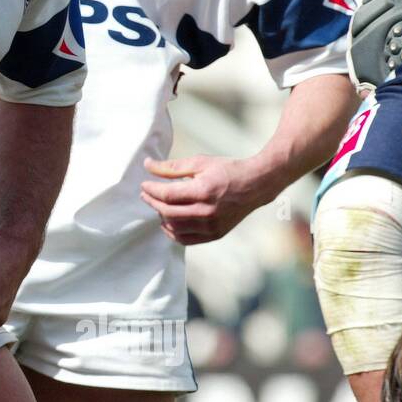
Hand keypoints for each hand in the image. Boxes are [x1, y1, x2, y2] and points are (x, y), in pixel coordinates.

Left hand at [140, 154, 267, 244]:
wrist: (257, 185)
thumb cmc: (228, 170)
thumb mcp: (200, 162)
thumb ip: (172, 167)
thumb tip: (147, 165)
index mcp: (204, 191)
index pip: (167, 195)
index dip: (151, 190)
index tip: (144, 185)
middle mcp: (207, 212)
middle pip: (168, 212)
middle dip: (152, 203)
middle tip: (146, 195)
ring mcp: (212, 226)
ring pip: (175, 228)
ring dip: (162, 217)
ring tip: (159, 206)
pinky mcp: (215, 234)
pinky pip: (186, 239)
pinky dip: (173, 232)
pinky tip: (168, 221)